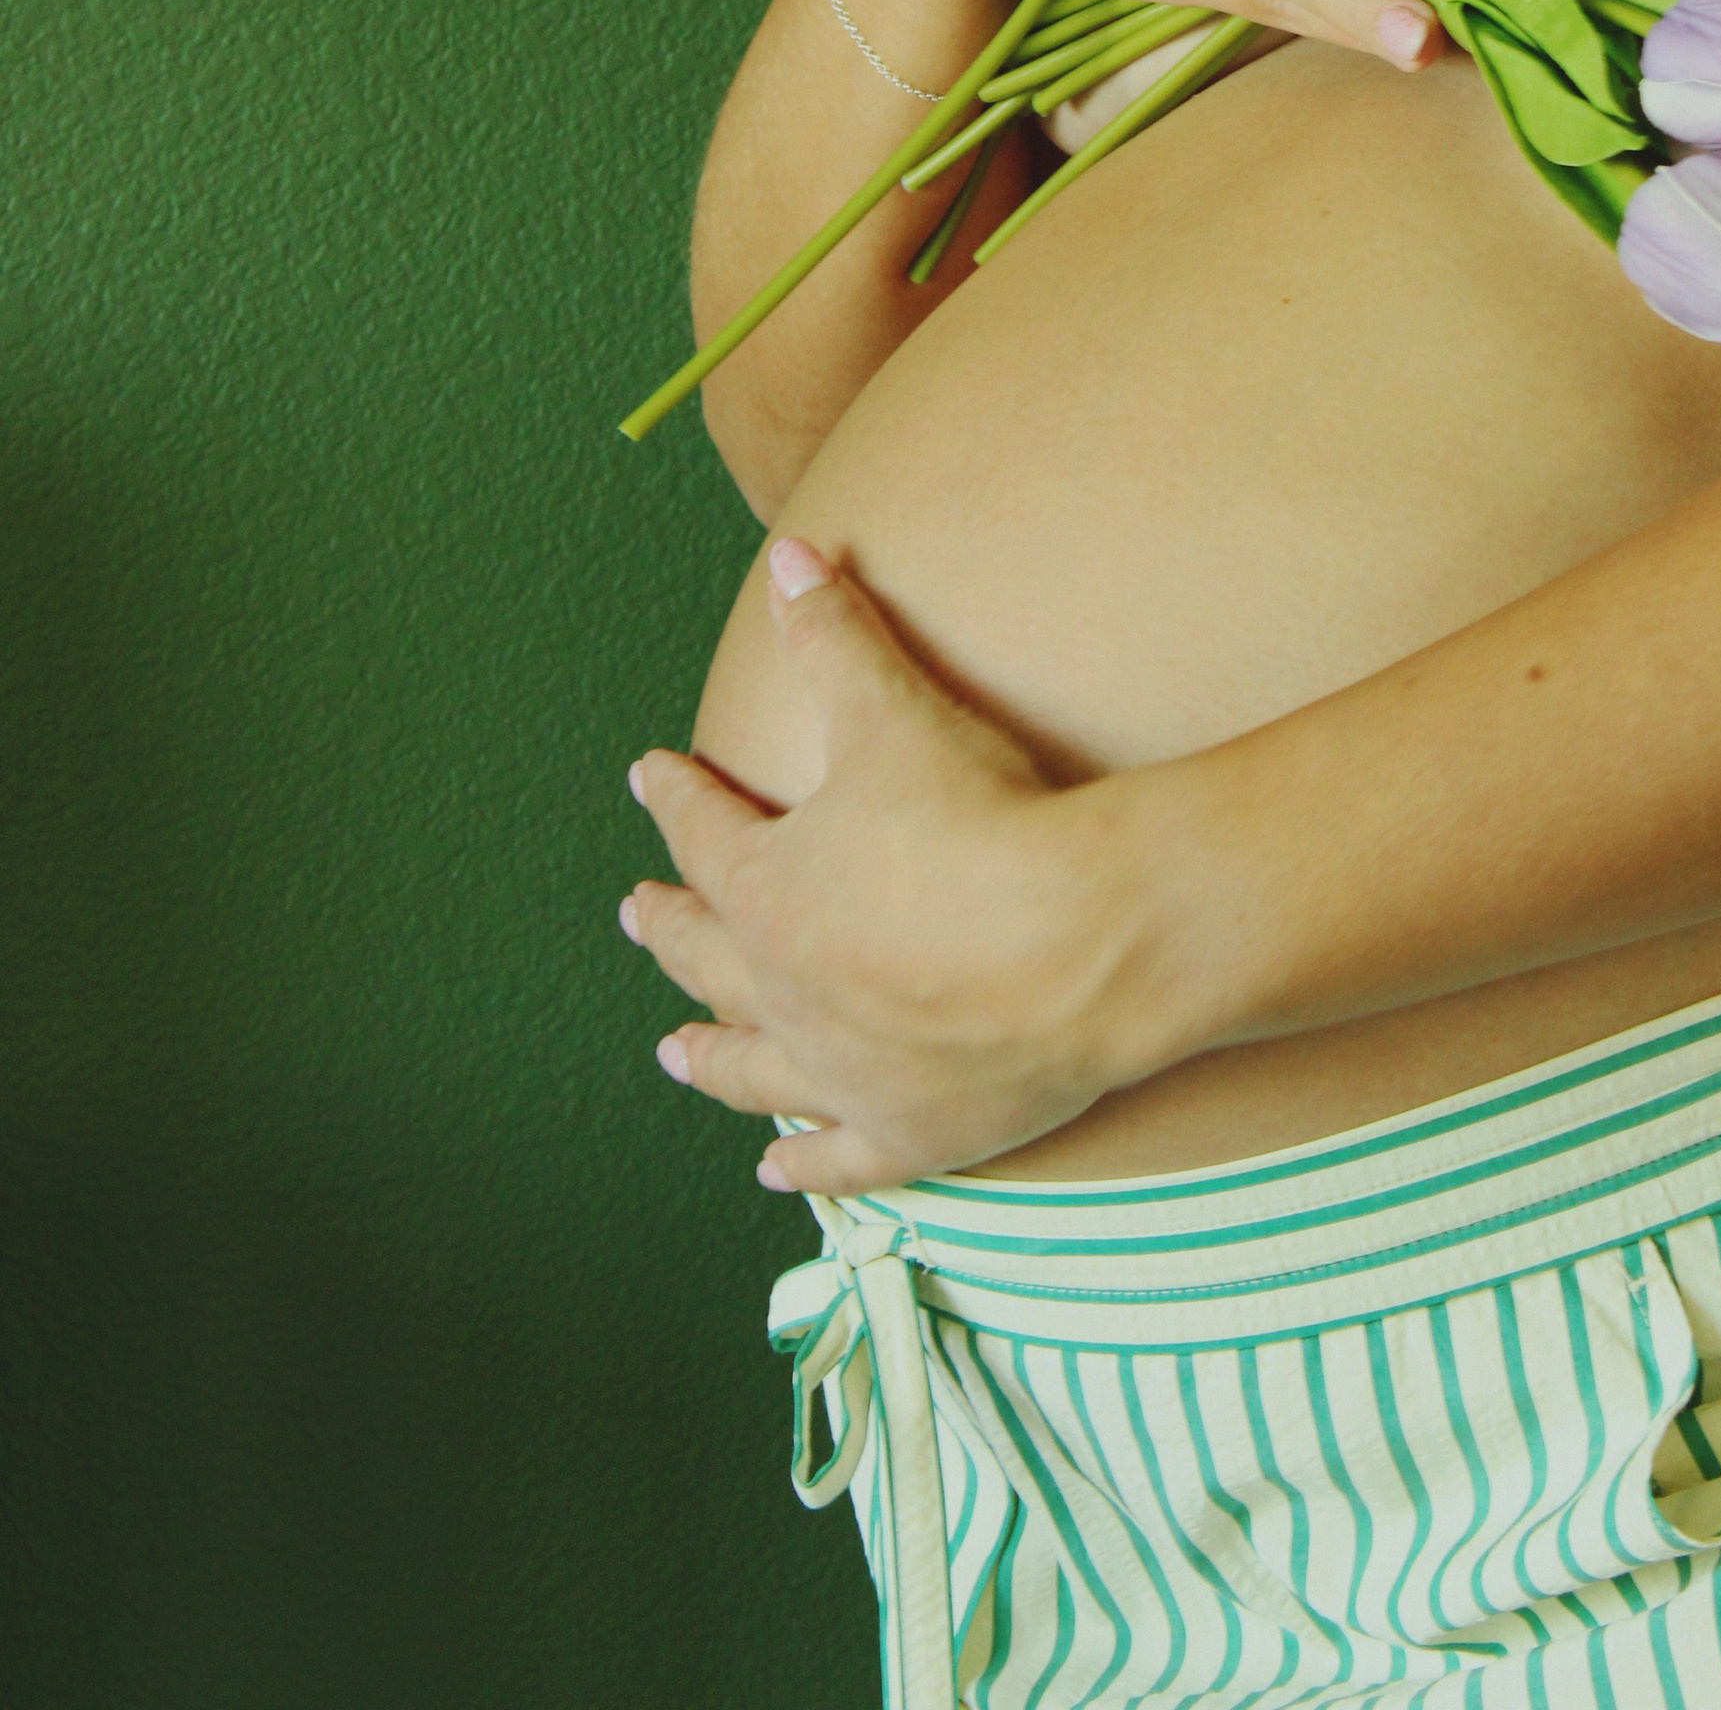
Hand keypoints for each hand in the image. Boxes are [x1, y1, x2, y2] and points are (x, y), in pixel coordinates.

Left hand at [621, 536, 1168, 1190]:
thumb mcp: (896, 710)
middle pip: (705, 958)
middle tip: (637, 914)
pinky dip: (803, 1165)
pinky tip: (777, 1166)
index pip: (703, 835)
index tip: (651, 776)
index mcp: (770, 892)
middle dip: (669, 927)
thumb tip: (791, 556)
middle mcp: (786, 993)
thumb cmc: (982, 822)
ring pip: (751, 1070)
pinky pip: (838, 1157)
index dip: (675, 799)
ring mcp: (842, 1073)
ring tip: (673, 1051)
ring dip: (709, 1056)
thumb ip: (835, 636)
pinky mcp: (909, 1132)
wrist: (1080, 944)